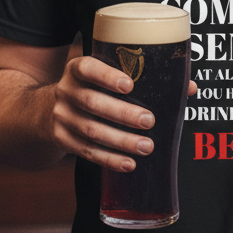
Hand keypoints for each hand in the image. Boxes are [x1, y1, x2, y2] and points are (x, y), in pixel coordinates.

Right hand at [50, 56, 195, 170]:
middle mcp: (66, 91)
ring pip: (91, 130)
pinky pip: (86, 151)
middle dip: (122, 114)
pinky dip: (109, 159)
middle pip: (91, 102)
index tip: (130, 85)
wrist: (43, 111)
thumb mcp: (104, 77)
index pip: (87, 68)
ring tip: (146, 147)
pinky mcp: (61, 139)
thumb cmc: (91, 89)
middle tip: (149, 121)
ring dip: (120, 141)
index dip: (106, 76)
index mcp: (77, 69)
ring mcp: (61, 116)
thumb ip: (142, 77)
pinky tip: (129, 164)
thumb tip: (188, 87)